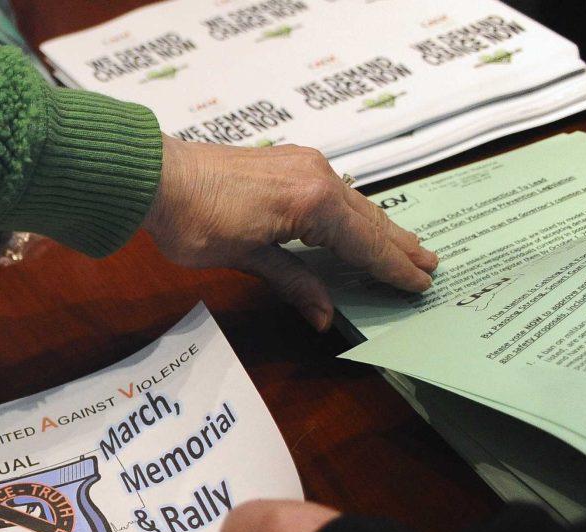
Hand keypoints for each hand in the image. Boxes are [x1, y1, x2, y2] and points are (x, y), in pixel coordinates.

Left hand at [142, 135, 437, 330]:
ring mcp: (302, 165)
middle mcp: (317, 178)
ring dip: (379, 228)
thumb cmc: (194, 220)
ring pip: (354, 204)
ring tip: (406, 247)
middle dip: (397, 245)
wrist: (155, 177)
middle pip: (368, 220)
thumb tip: (325, 315)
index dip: (392, 267)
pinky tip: (357, 223)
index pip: (364, 243)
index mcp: (313, 203)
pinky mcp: (287, 163)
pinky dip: (353, 213)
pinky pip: (334, 192)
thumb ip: (292, 282)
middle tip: (430, 265)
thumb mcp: (246, 259)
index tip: (420, 284)